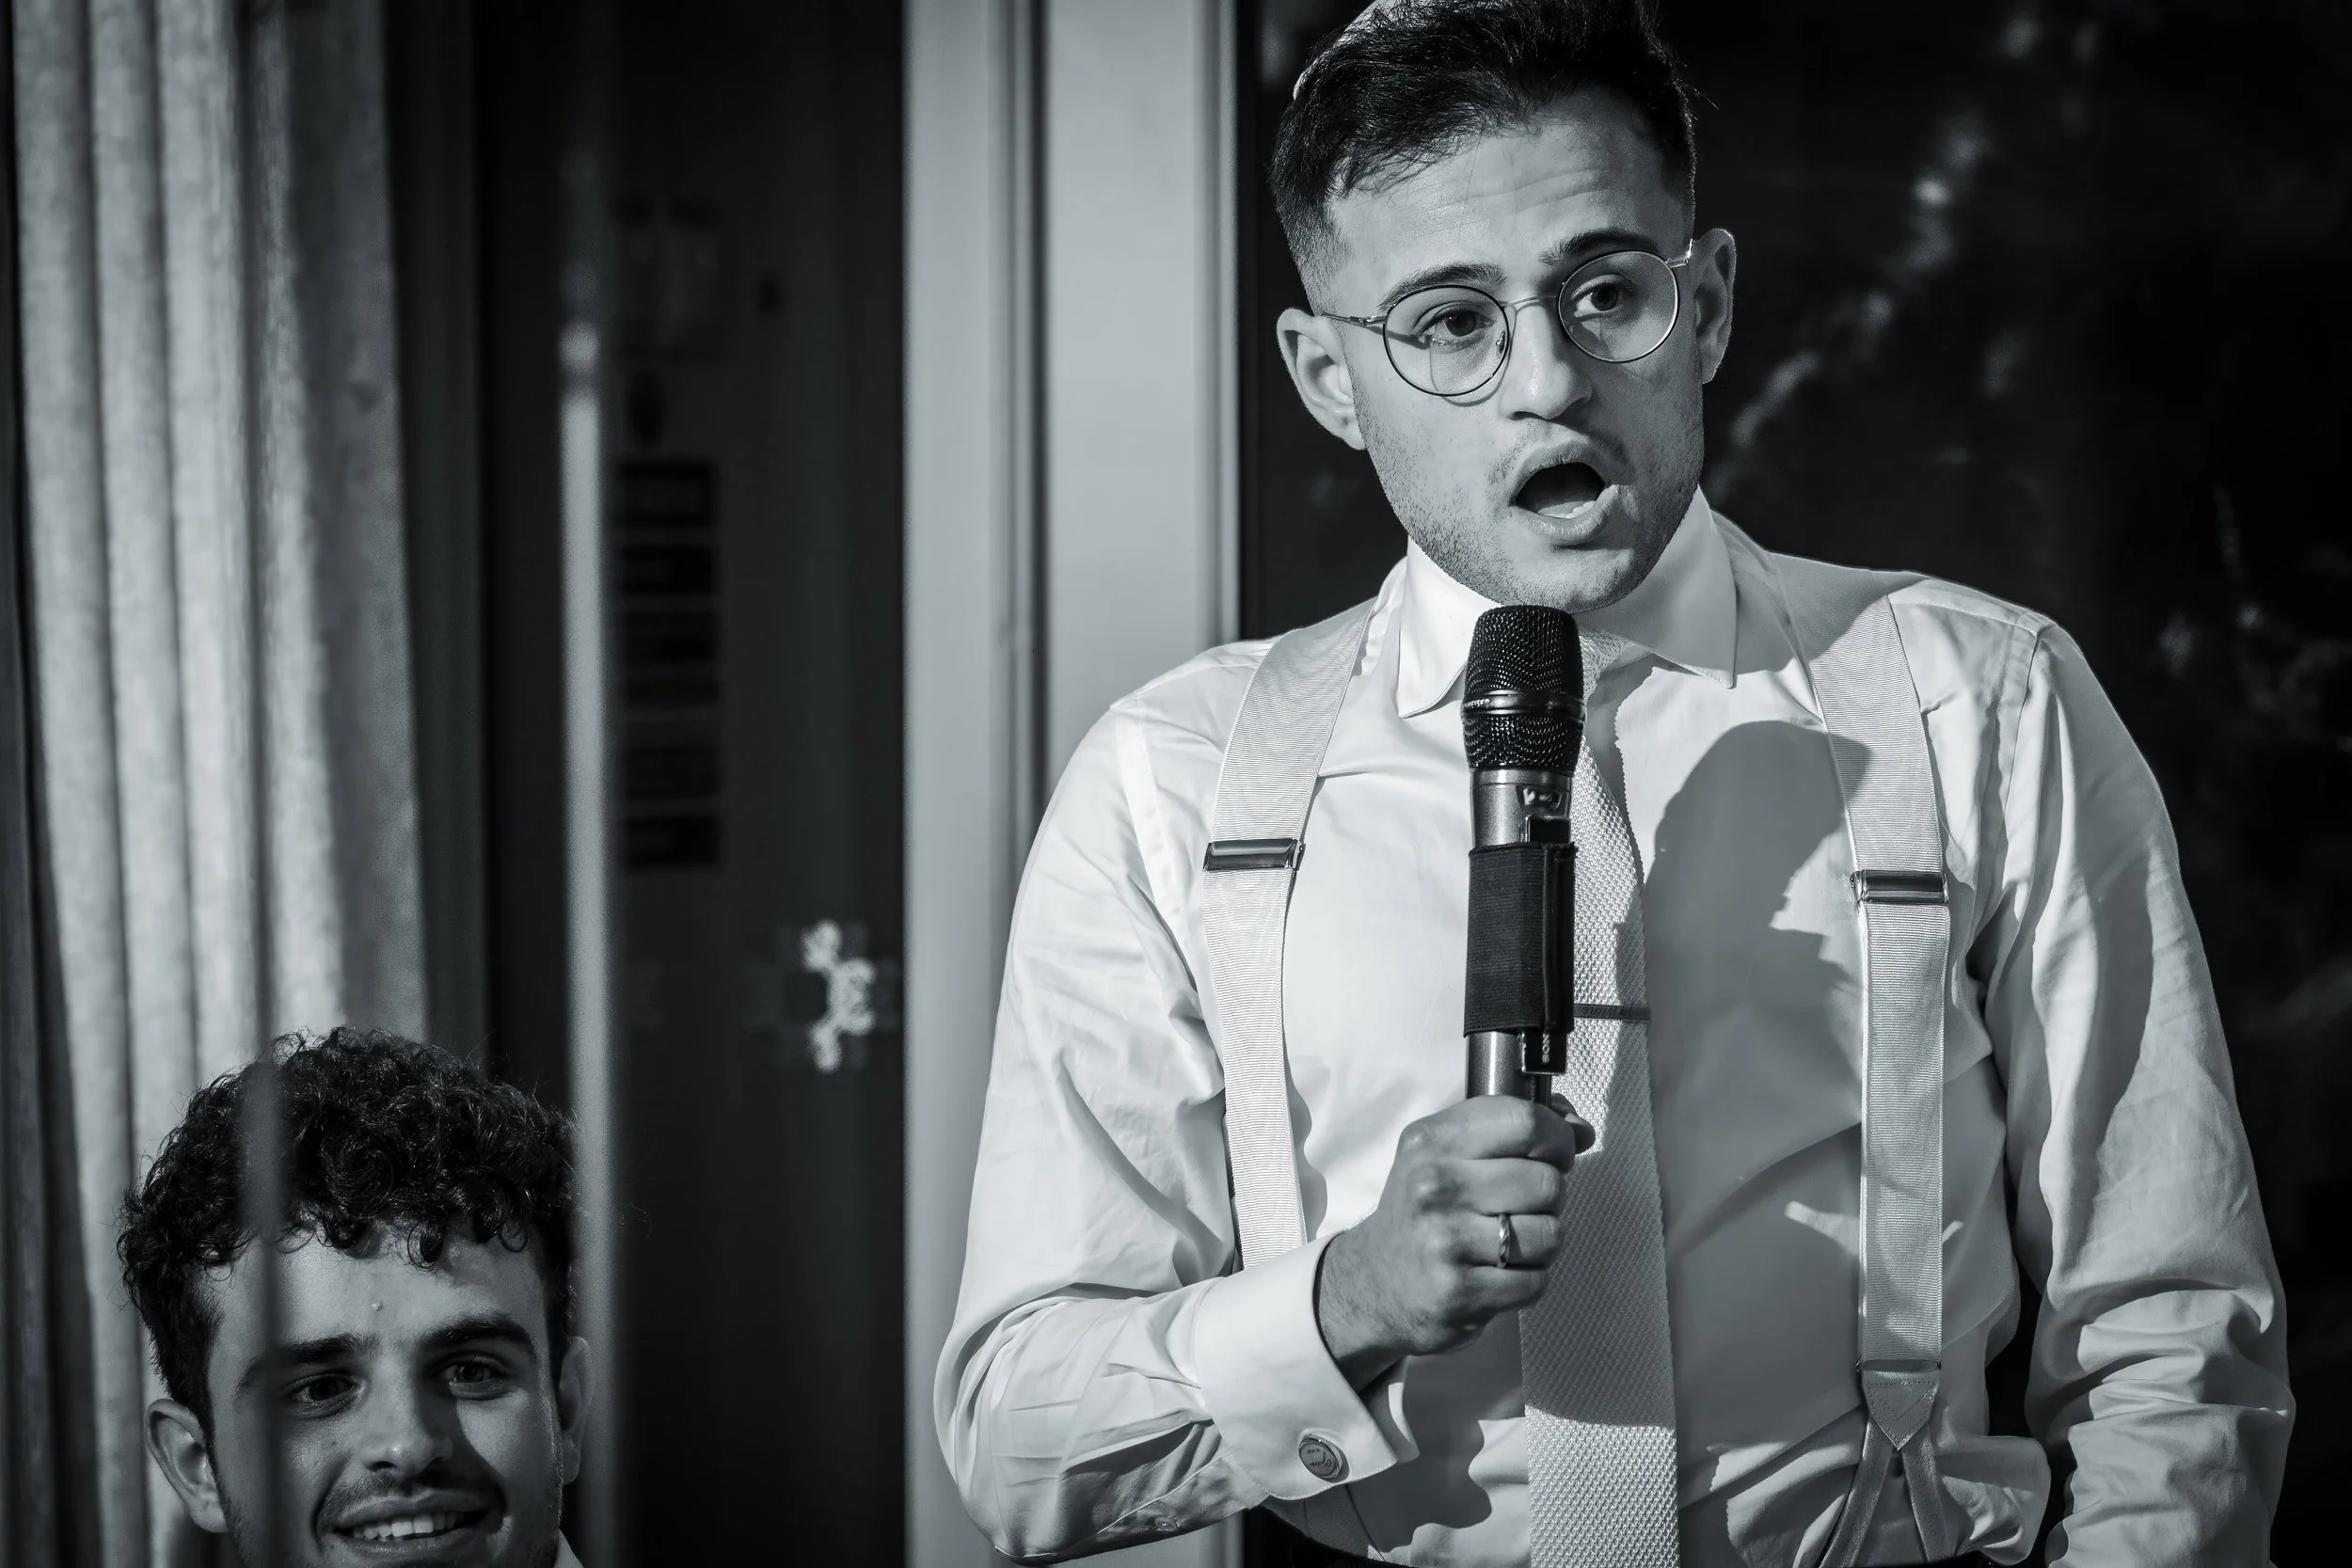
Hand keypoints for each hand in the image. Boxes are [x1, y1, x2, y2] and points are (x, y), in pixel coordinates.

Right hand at [1313, 1094, 1592, 1387]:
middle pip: (1547, 1181)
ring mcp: (1445, 1240)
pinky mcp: (1459, 1291)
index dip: (1556, 1138)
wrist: (1372, 1284)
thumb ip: (1511, 1131)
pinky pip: (1536, 1282)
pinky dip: (1528, 1281)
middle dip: (1549, 1198)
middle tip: (1520, 1207)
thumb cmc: (1422, 1212)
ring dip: (1542, 1243)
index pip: (1524, 1121)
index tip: (1553, 1154)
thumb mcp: (1446, 1154)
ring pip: (1550, 1234)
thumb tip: (1580, 1129)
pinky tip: (1498, 1273)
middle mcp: (1434, 1186)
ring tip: (1509, 1243)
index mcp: (1432, 1141)